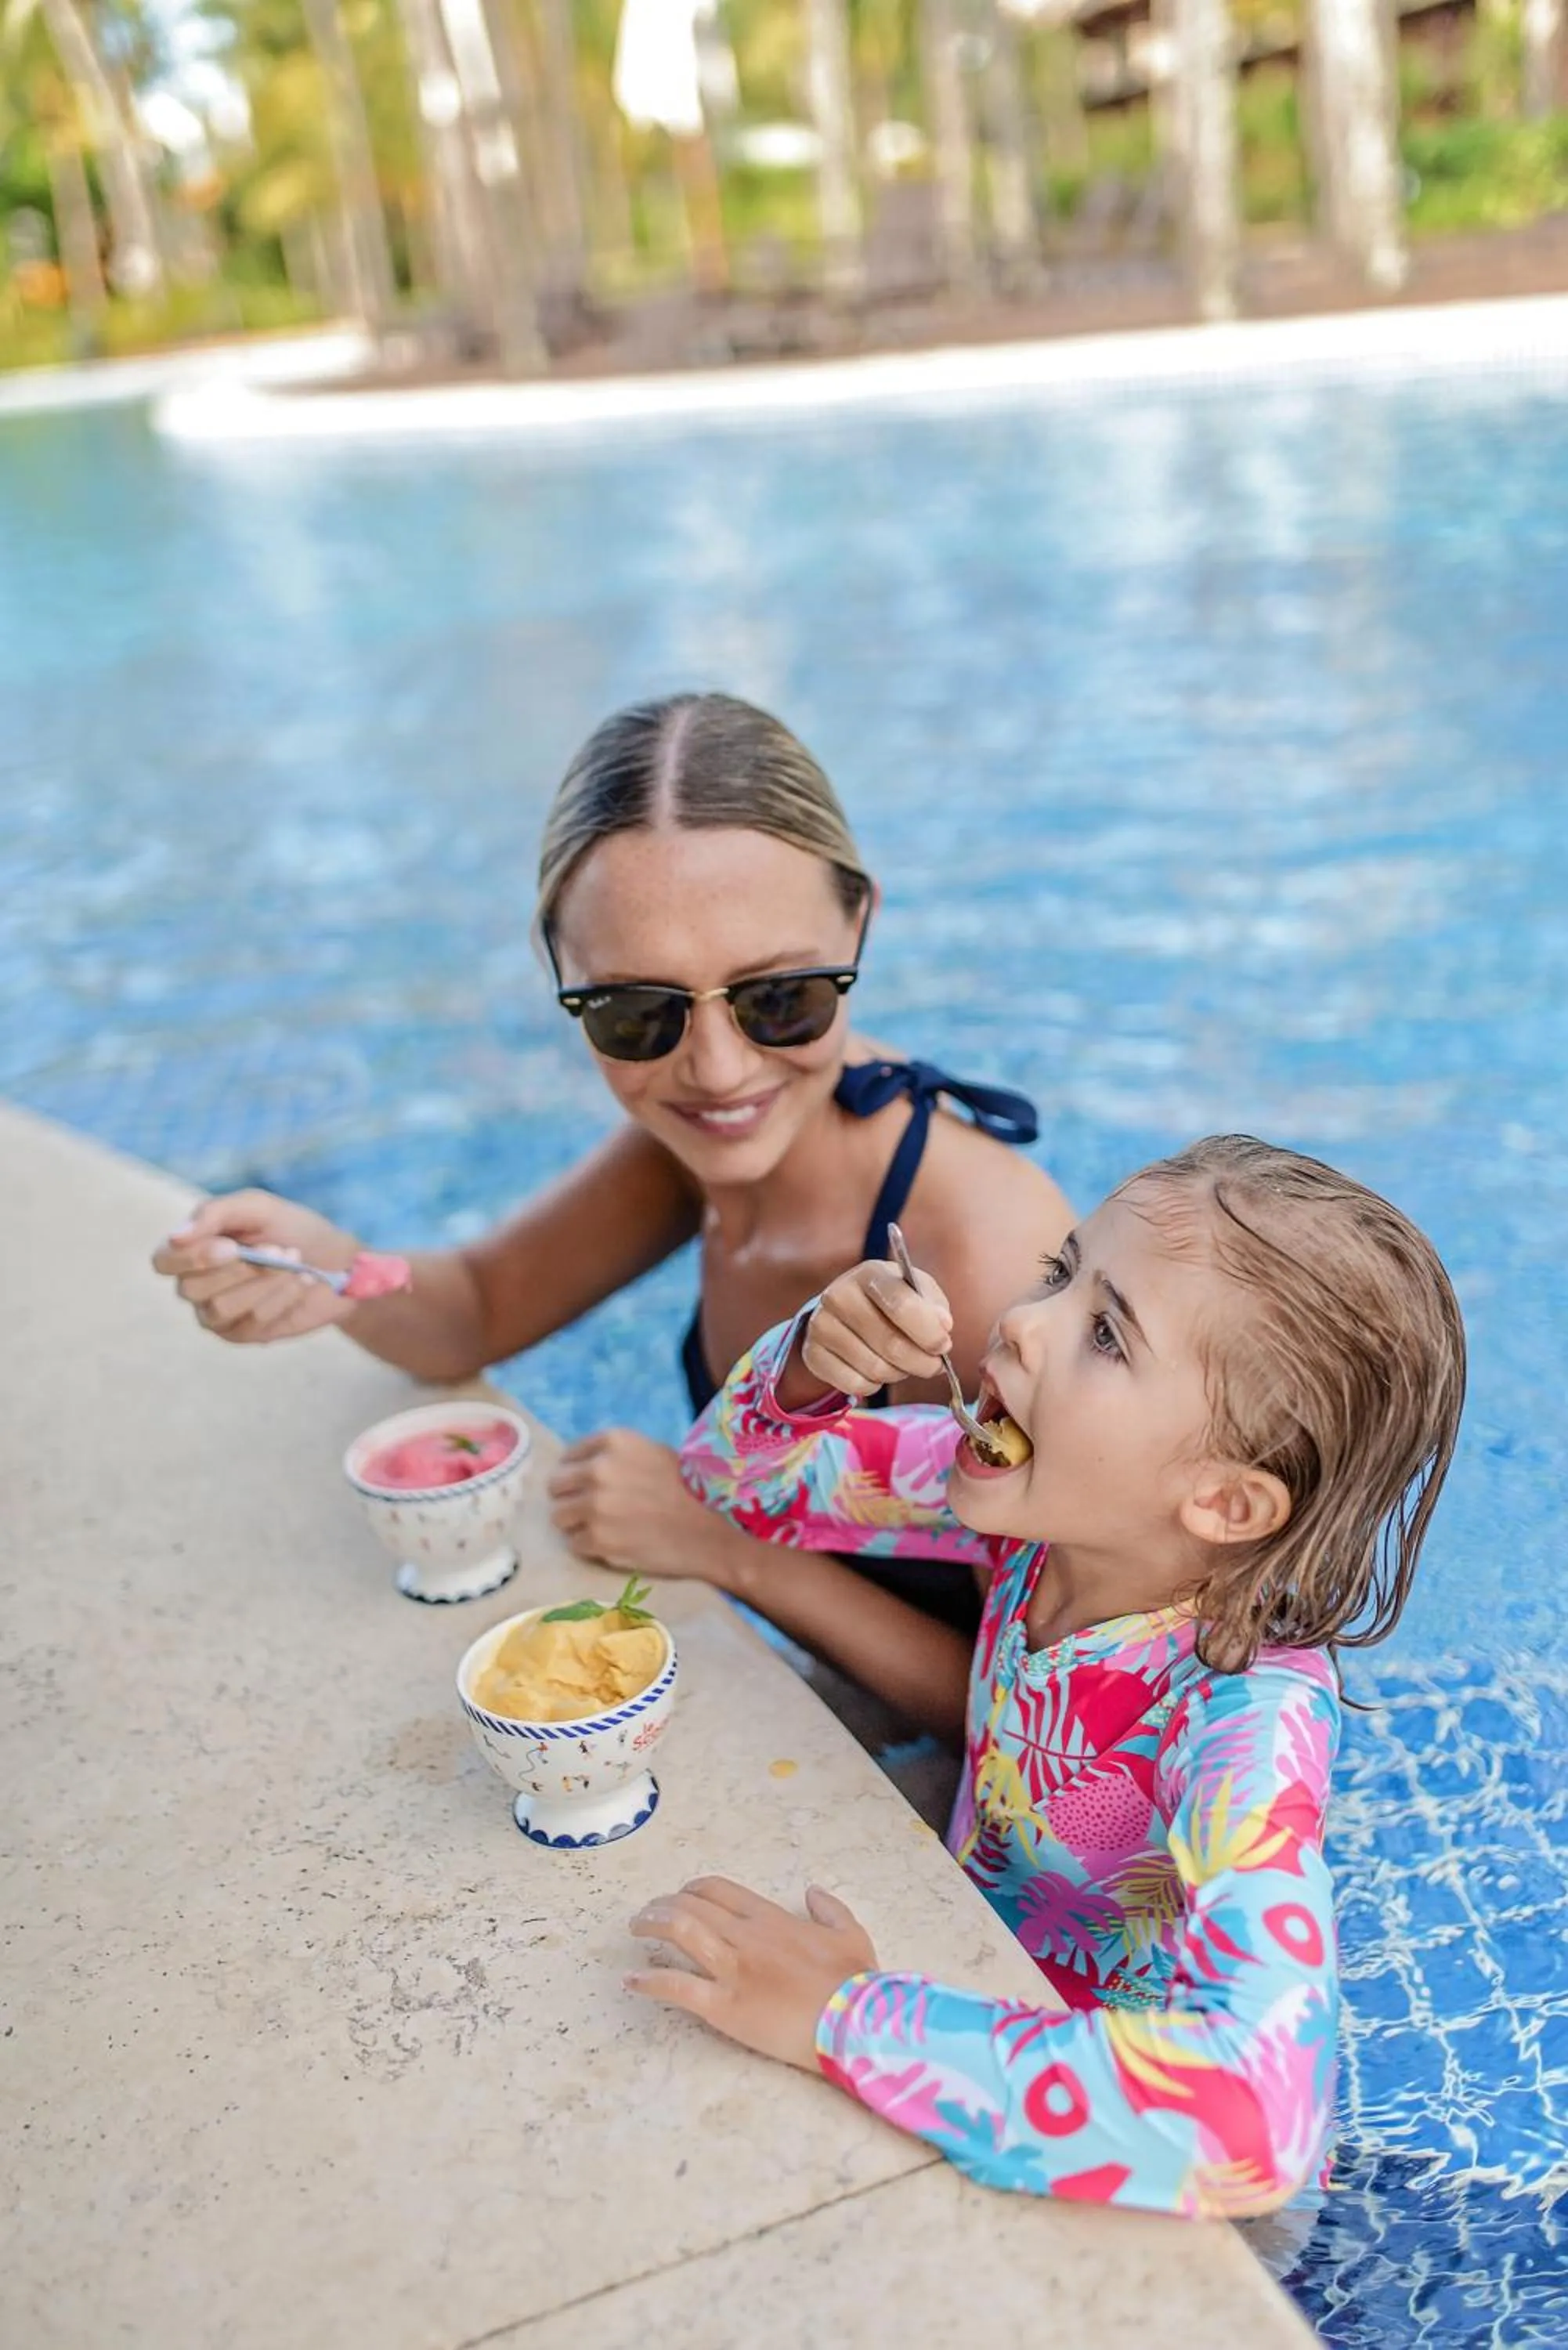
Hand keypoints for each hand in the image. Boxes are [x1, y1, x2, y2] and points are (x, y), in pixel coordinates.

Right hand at [151, 1190, 361, 1345]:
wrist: (338, 1260)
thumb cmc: (291, 1229)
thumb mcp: (258, 1207)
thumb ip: (215, 1214)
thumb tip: (176, 1237)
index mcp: (191, 1249)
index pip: (164, 1261)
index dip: (193, 1258)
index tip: (232, 1247)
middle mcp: (196, 1285)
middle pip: (191, 1289)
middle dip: (241, 1269)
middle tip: (280, 1248)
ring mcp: (217, 1314)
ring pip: (222, 1308)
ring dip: (265, 1283)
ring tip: (294, 1262)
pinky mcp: (244, 1333)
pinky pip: (252, 1322)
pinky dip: (282, 1298)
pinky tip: (301, 1281)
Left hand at [547, 1429, 743, 1583]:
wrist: (707, 1532)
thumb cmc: (687, 1490)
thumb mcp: (653, 1453)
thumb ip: (615, 1455)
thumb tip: (582, 1467)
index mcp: (613, 1441)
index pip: (569, 1456)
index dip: (576, 1474)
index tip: (586, 1486)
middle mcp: (598, 1469)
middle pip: (556, 1486)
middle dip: (570, 1498)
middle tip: (590, 1510)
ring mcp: (594, 1506)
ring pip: (559, 1516)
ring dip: (576, 1524)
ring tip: (601, 1529)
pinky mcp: (596, 1539)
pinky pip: (574, 1543)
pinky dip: (589, 1547)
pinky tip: (613, 1544)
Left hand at [626, 1877, 876, 2069]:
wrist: (854, 2023)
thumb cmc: (854, 1983)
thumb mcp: (851, 1934)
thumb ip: (830, 1909)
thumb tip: (813, 1891)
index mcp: (771, 1918)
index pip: (718, 1890)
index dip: (693, 1888)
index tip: (682, 1894)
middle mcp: (745, 1936)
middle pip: (691, 1906)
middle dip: (663, 1904)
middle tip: (649, 1912)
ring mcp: (732, 1970)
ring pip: (680, 1932)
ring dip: (652, 1925)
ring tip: (636, 1928)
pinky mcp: (724, 2007)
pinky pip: (678, 1987)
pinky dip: (650, 1981)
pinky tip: (632, 1981)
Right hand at [799, 1257, 953, 1399]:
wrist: (844, 1310)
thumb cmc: (890, 1300)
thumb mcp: (916, 1290)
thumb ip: (934, 1305)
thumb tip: (942, 1327)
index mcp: (870, 1273)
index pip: (901, 1305)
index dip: (929, 1332)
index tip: (943, 1346)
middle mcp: (839, 1295)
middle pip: (891, 1344)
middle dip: (922, 1362)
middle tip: (933, 1365)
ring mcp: (821, 1325)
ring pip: (875, 1369)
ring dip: (899, 1373)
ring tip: (903, 1363)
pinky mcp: (813, 1354)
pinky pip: (855, 1385)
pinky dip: (874, 1385)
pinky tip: (876, 1370)